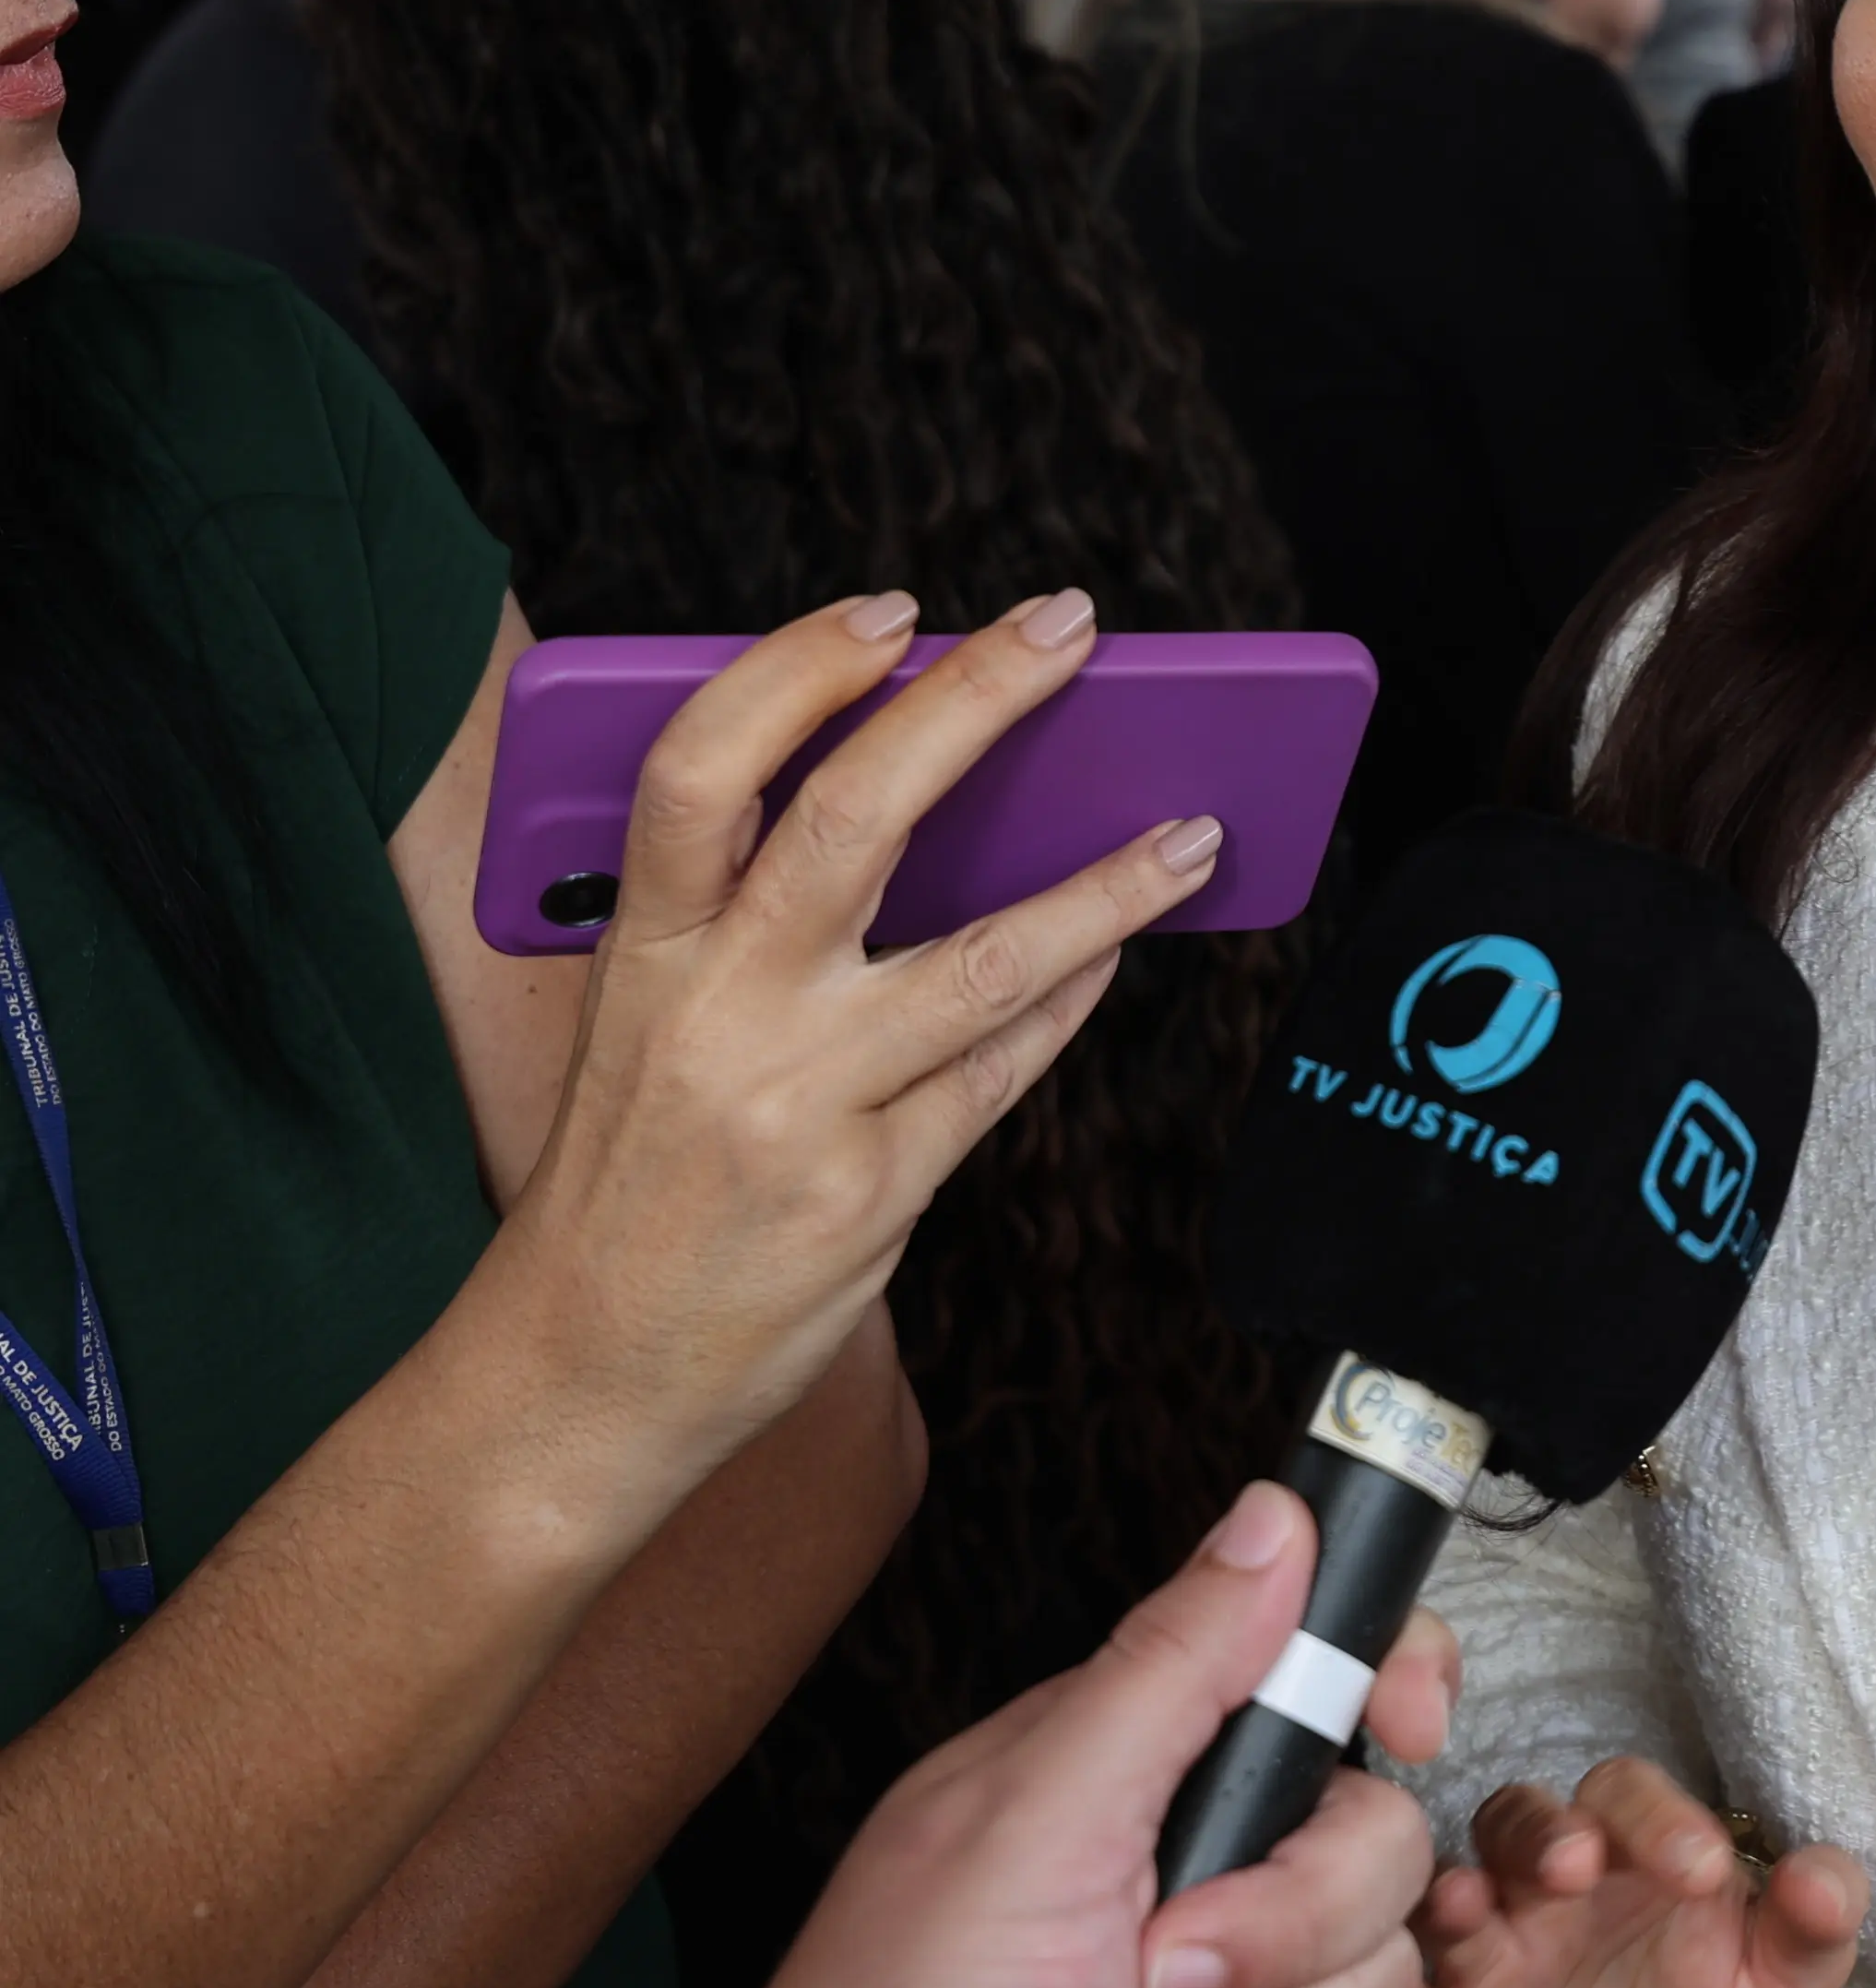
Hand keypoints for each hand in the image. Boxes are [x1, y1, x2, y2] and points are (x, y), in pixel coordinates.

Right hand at [487, 592, 1226, 1509]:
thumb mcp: (639, 1023)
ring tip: (1191, 831)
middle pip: (858, 816)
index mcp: (641, 954)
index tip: (895, 611)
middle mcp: (720, 1014)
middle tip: (1068, 628)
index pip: (701, 769)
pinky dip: (1070, 998)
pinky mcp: (872, 1194)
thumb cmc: (623, 1176)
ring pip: (988, 957)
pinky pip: (1004, 1069)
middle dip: (975, 701)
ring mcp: (803, 1106)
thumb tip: (908, 793)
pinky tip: (1114, 953)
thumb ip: (737, 919)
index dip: (798, 671)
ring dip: (1106, 884)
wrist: (572, 1376)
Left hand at [661, 1482, 1460, 1987]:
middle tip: (1150, 1982)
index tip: (1407, 1724)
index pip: (1338, 1664)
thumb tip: (1273, 1515)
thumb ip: (1167, 1671)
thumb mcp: (1029, 1827)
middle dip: (1277, 1940)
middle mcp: (1215, 1864)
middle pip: (1380, 1847)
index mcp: (1160, 1761)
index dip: (1401, 1677)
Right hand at [1395, 1759, 1867, 1987]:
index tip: (1701, 1874)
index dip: (1657, 1818)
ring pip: (1451, 1888)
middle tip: (1575, 1868)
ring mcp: (1489, 1954)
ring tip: (1472, 1906)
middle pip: (1523, 1818)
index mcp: (1635, 1858)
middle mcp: (1550, 1888)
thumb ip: (1812, 1927)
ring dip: (1458, 1888)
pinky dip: (1389, 1986)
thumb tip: (1825, 1879)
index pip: (1628, 1796)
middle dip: (1543, 1833)